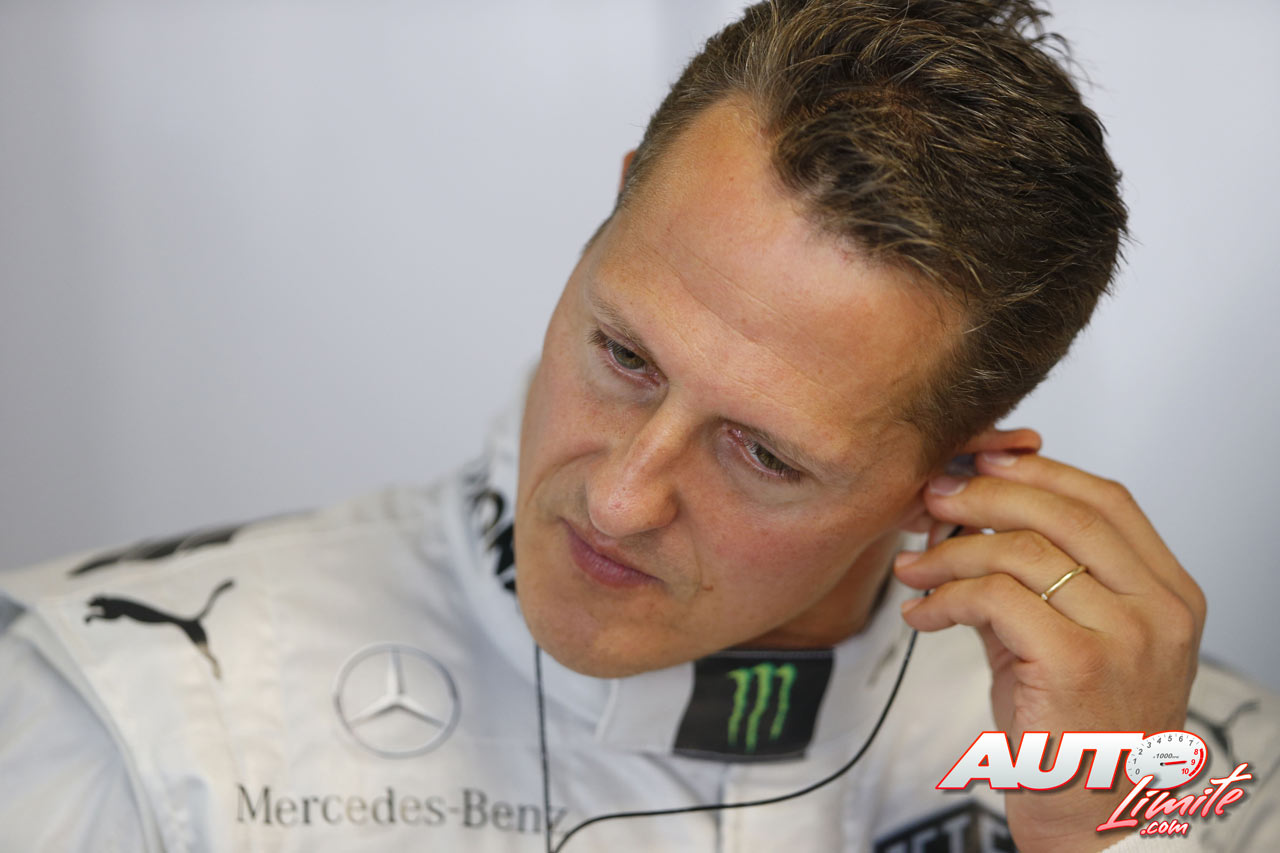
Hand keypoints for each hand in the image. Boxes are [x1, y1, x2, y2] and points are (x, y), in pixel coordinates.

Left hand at [893, 431, 1205, 851]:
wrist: (1089, 814)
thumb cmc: (1072, 726)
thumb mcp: (1065, 634)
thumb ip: (1032, 574)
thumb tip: (964, 507)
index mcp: (1168, 591)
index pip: (1106, 500)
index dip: (1039, 470)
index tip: (981, 464)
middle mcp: (1159, 607)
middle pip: (1063, 512)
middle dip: (985, 495)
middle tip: (932, 500)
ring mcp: (1125, 633)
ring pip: (1021, 550)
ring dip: (951, 551)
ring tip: (913, 567)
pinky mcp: (1077, 661)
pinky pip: (995, 598)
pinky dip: (945, 597)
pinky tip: (921, 613)